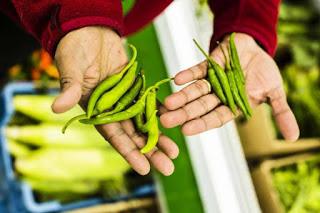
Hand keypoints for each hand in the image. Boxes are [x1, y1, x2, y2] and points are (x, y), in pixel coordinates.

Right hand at [52, 26, 178, 174]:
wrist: (88, 32)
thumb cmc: (74, 50)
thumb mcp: (71, 69)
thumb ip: (69, 89)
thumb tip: (57, 108)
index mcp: (95, 111)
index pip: (114, 136)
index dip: (129, 153)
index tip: (144, 169)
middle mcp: (112, 109)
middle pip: (133, 135)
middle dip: (150, 152)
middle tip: (168, 168)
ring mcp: (125, 99)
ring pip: (144, 122)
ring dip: (159, 137)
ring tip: (175, 153)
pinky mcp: (135, 87)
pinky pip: (150, 102)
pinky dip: (161, 112)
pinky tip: (175, 122)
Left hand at [161, 33, 299, 140]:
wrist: (256, 48)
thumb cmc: (264, 72)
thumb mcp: (275, 91)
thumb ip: (281, 112)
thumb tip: (294, 137)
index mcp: (232, 105)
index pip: (216, 117)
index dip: (202, 124)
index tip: (186, 130)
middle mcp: (218, 96)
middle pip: (199, 107)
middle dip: (184, 113)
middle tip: (166, 121)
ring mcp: (211, 81)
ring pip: (194, 91)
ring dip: (181, 97)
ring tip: (167, 103)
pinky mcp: (207, 65)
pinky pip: (196, 70)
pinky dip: (187, 74)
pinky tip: (176, 79)